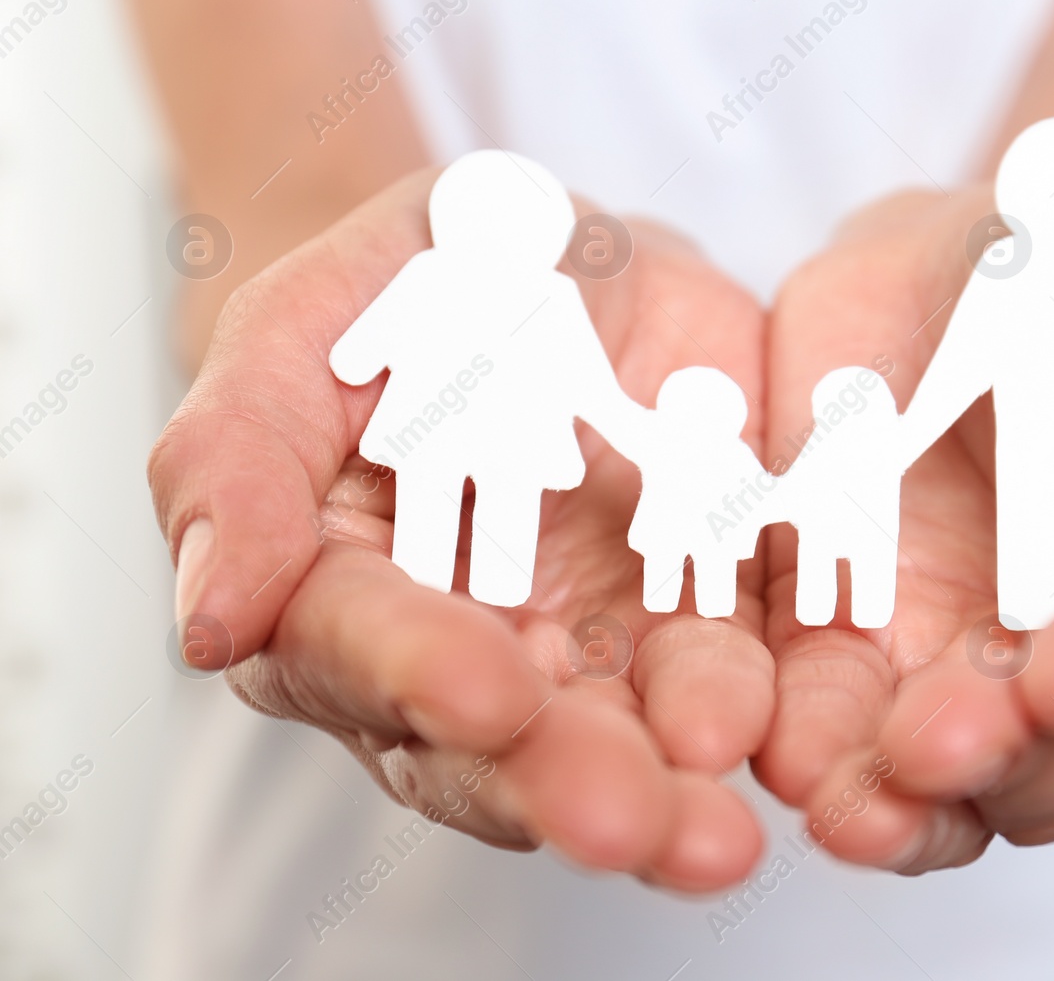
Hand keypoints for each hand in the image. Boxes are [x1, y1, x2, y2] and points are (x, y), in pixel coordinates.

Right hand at [148, 170, 774, 890]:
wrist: (565, 261)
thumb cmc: (415, 283)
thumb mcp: (315, 321)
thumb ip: (240, 456)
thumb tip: (212, 625)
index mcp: (338, 585)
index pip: (356, 649)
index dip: (416, 673)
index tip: (486, 696)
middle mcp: (460, 646)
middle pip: (491, 744)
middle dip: (556, 781)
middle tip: (623, 820)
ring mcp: (586, 647)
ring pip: (617, 744)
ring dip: (667, 798)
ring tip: (713, 839)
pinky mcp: (698, 625)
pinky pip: (734, 684)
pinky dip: (765, 719)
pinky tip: (794, 743)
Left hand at [755, 173, 1053, 870]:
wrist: (967, 236)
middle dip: (1017, 757)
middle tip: (947, 736)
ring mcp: (970, 664)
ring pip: (964, 783)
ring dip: (916, 800)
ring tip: (862, 794)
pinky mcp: (853, 647)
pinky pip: (842, 731)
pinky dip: (823, 758)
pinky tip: (800, 769)